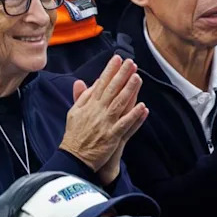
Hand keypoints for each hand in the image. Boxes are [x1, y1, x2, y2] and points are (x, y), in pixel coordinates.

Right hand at [60, 56, 147, 176]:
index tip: (117, 59)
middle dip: (121, 75)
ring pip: (119, 104)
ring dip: (129, 90)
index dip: (109, 71)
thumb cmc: (74, 135)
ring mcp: (105, 124)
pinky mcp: (112, 137)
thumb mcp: (73, 112)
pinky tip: (142, 107)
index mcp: (88, 105)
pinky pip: (124, 125)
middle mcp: (97, 112)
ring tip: (137, 77)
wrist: (74, 157)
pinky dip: (133, 116)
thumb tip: (84, 82)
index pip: (100, 84)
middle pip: (111, 90)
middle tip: (131, 63)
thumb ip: (81, 97)